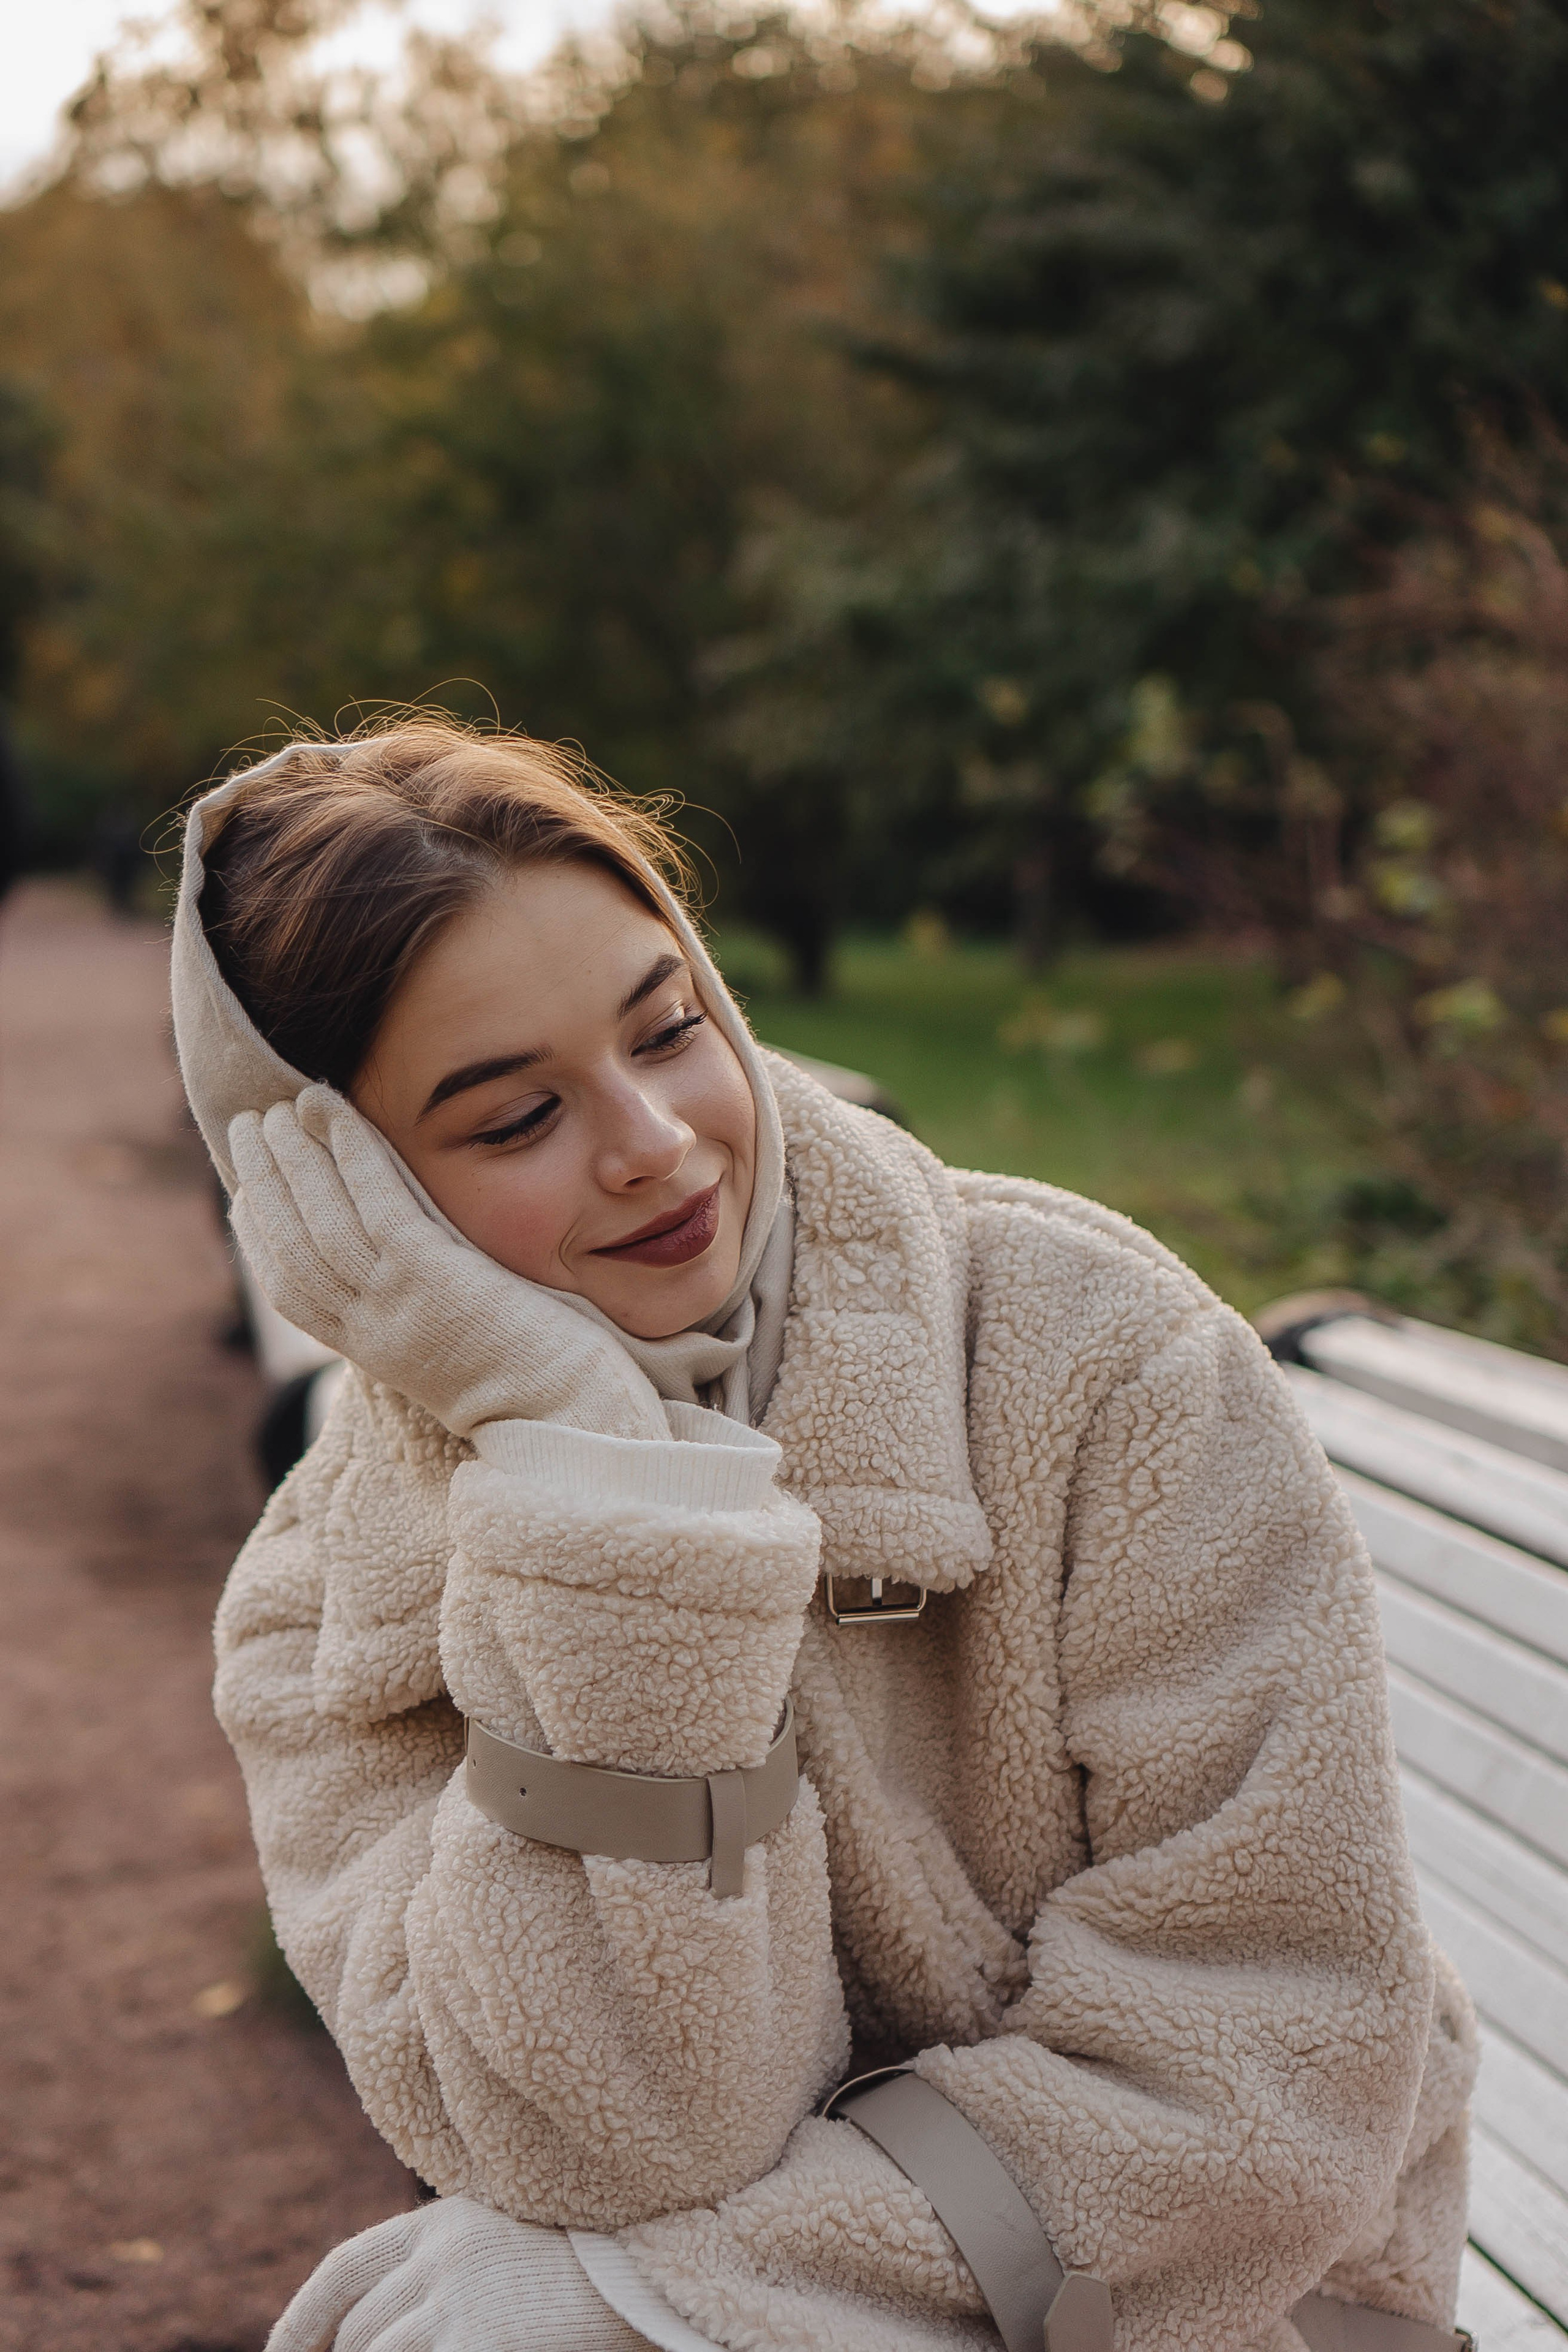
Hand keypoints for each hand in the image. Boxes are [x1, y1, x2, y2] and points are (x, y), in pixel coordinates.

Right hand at [229, 1086, 666, 1441]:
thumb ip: (423, 1311)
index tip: (247, 1191)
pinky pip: (375, 1200)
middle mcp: (370, 1328)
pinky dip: (349, 1149)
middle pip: (294, 1246)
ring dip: (293, 1157)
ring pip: (322, 1218)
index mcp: (372, 1350)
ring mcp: (396, 1302)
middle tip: (246, 1128)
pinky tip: (329, 1109)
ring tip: (278, 1107)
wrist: (569, 1418)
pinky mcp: (431, 1274)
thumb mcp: (455, 1348)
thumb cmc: (532, 1383)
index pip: (293, 1287)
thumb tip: (412, 1275)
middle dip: (264, 1183)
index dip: (263, 1235)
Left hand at [264, 2198, 652, 2351]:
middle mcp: (438, 2257)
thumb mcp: (497, 2233)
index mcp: (439, 2223)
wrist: (645, 2265)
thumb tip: (373, 2316)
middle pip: (356, 2331)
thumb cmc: (578, 2258)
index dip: (298, 2322)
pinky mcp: (477, 2343)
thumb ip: (439, 2257)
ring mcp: (456, 2302)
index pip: (341, 2271)